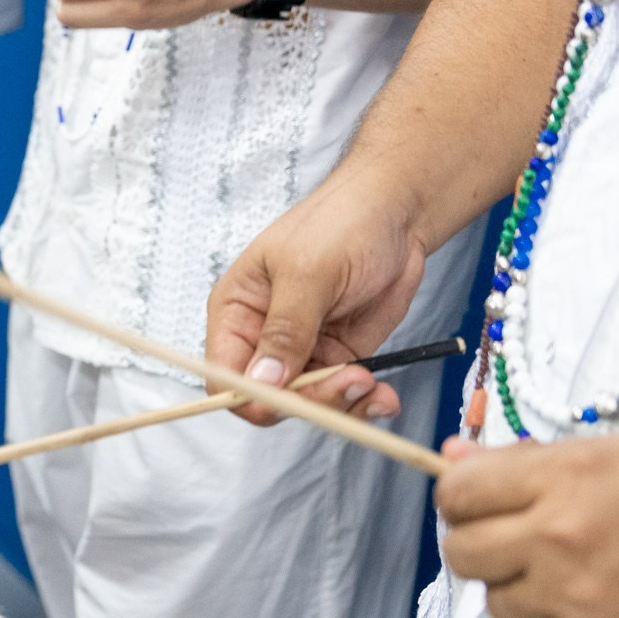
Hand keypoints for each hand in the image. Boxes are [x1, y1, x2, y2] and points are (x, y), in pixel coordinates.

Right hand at [204, 167, 428, 425]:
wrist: (396, 213)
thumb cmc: (340, 224)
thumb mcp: (308, 272)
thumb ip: (285, 329)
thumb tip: (262, 381)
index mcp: (236, 312)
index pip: (222, 375)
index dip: (249, 397)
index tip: (290, 399)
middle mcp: (261, 337)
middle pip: (267, 398)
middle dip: (309, 400)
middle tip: (351, 380)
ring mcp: (301, 350)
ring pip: (307, 404)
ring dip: (342, 404)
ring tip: (372, 384)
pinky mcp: (338, 356)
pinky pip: (342, 395)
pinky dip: (363, 403)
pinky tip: (383, 395)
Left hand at [439, 435, 618, 617]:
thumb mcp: (605, 456)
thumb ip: (520, 462)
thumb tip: (448, 459)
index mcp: (563, 481)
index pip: (456, 494)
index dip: (464, 499)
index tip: (480, 504)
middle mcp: (561, 542)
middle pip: (462, 554)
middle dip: (482, 548)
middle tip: (520, 544)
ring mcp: (579, 604)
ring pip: (501, 605)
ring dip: (527, 593)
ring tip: (582, 575)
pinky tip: (613, 609)